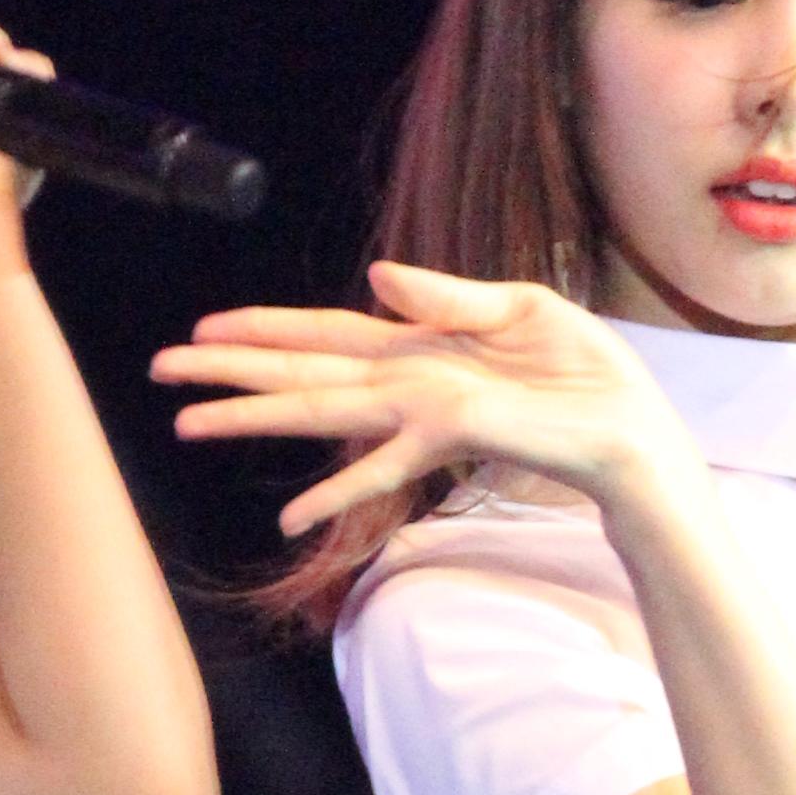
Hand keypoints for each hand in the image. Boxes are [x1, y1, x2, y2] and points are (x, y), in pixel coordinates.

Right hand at [153, 262, 704, 533]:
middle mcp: (408, 381)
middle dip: (231, 371)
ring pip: (320, 411)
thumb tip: (376, 276)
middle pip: (302, 371)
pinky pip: (380, 470)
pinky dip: (335, 493)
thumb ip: (446, 294)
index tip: (206, 327)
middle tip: (163, 370)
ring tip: (190, 423)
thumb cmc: (586, 372)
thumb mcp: (521, 308)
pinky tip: (289, 519)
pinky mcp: (450, 441)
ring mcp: (421, 414)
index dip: (264, 328)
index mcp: (420, 343)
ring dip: (255, 418)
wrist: (633, 426)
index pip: (325, 332)